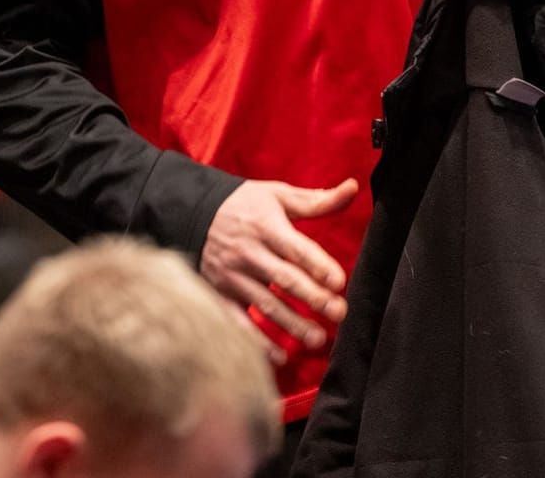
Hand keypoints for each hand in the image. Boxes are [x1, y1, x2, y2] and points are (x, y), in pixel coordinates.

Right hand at [201, 178, 359, 361]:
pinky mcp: (219, 293)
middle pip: (284, 278)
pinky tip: (280, 356)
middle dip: (313, 297)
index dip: (318, 264)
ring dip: (292, 324)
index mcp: (265, 225)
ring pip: (265, 304)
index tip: (339, 282)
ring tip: (318, 339)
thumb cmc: (244, 205)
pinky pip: (238, 321)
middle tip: (339, 314)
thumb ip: (316, 200)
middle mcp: (248, 252)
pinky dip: (258, 341)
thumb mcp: (277, 196)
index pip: (295, 248)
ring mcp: (231, 275)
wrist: (191, 212)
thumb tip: (353, 188)